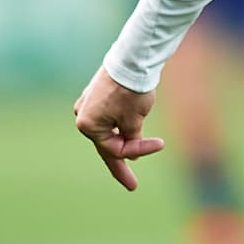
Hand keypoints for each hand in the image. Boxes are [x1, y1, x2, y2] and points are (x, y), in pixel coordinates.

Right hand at [73, 66, 165, 190]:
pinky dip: (121, 125)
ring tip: (134, 152)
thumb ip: (131, 138)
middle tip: (132, 185)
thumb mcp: (135, 119)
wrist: (133, 57)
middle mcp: (83, 116)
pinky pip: (109, 117)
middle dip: (122, 162)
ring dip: (124, 138)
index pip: (115, 149)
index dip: (139, 150)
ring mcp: (88, 105)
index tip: (160, 144)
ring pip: (109, 130)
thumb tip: (129, 152)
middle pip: (107, 144)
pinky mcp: (96, 96)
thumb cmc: (132, 89)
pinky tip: (129, 129)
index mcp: (88, 125)